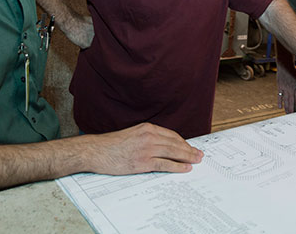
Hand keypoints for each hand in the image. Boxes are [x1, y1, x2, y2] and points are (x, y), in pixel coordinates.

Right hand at [85, 123, 202, 174]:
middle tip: (199, 155)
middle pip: (175, 143)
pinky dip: (177, 166)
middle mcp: (149, 136)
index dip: (183, 142)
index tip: (190, 147)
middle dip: (189, 150)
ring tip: (196, 161)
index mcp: (147, 128)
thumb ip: (146, 138)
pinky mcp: (143, 162)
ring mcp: (147, 149)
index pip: (171, 135)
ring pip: (173, 153)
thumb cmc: (111, 145)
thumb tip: (161, 146)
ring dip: (188, 157)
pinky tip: (185, 168)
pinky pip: (165, 164)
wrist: (96, 151)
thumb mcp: (132, 134)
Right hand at [276, 63, 295, 113]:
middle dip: (291, 108)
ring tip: (286, 113)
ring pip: (285, 99)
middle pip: (291, 100)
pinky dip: (280, 101)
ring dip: (286, 106)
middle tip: (291, 115)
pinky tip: (280, 106)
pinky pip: (279, 95)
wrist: (284, 65)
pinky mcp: (279, 86)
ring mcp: (284, 88)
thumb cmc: (292, 71)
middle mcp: (290, 88)